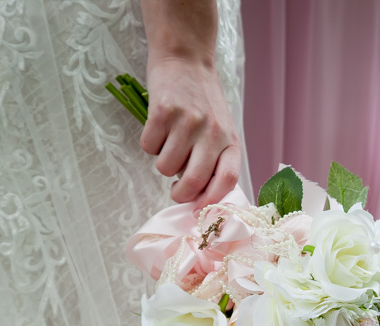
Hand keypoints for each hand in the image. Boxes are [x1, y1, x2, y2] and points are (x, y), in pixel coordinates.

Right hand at [140, 57, 239, 208]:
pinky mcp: (163, 112)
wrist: (186, 60)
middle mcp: (212, 133)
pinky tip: (159, 129)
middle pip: (195, 182)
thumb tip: (201, 199)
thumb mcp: (221, 131)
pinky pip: (148, 147)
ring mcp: (188, 122)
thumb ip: (216, 161)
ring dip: (162, 164)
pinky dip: (149, 144)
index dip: (211, 201)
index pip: (227, 181)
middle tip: (175, 191)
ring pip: (166, 168)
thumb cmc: (204, 103)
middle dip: (180, 195)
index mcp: (230, 141)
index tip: (198, 210)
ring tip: (170, 144)